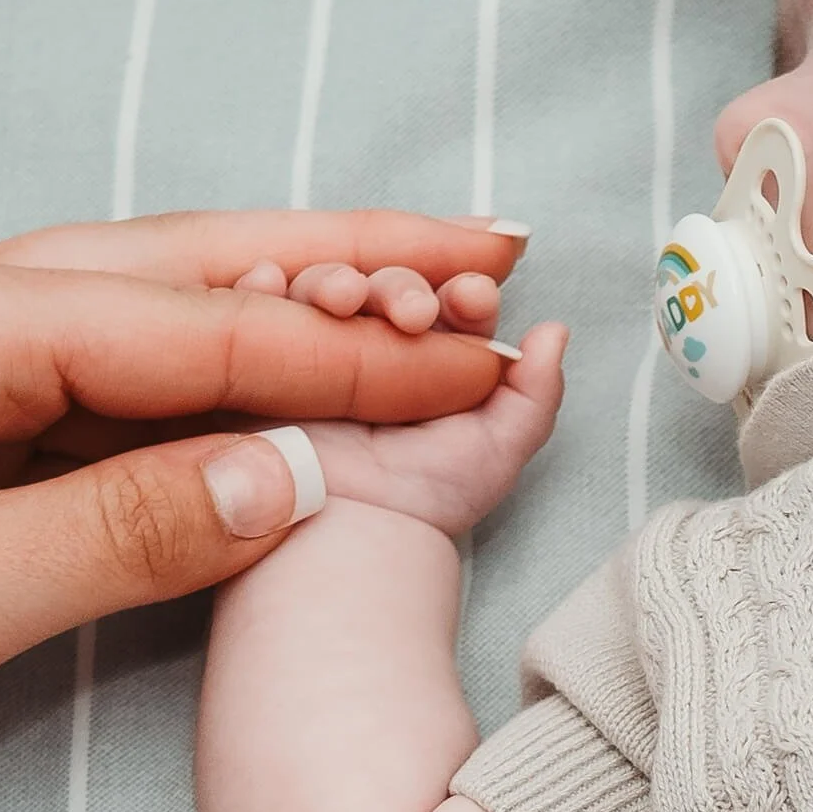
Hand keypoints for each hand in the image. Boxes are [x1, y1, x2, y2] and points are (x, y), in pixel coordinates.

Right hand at [227, 255, 567, 537]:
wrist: (353, 533)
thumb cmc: (428, 498)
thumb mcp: (500, 447)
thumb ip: (535, 392)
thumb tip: (555, 330)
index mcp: (434, 352)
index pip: (450, 298)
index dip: (464, 290)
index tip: (473, 298)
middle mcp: (375, 340)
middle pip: (387, 281)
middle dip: (402, 284)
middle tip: (413, 311)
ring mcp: (317, 343)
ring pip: (324, 286)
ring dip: (334, 278)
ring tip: (344, 296)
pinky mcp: (263, 354)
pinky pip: (258, 308)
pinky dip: (260, 285)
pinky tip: (267, 280)